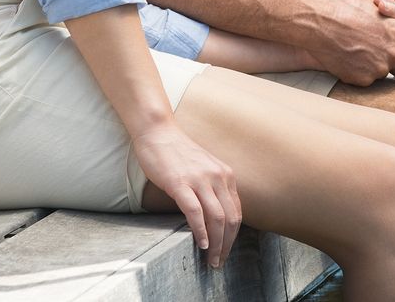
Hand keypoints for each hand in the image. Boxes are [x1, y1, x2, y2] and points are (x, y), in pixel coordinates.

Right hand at [132, 124, 240, 267]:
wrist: (158, 133)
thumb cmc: (177, 153)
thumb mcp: (203, 169)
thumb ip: (212, 188)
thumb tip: (215, 216)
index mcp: (225, 175)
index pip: (236, 212)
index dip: (233, 235)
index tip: (226, 250)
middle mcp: (217, 176)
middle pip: (230, 218)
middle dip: (227, 244)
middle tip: (219, 261)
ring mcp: (199, 179)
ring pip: (216, 218)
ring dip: (216, 243)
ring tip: (211, 259)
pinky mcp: (180, 183)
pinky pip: (196, 211)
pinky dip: (201, 230)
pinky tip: (201, 243)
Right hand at [310, 0, 394, 85]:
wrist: (317, 23)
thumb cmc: (345, 5)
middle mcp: (394, 54)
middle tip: (387, 56)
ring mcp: (378, 69)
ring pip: (386, 76)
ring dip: (379, 67)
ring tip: (364, 52)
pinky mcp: (362, 79)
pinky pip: (368, 81)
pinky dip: (361, 72)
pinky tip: (350, 58)